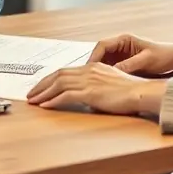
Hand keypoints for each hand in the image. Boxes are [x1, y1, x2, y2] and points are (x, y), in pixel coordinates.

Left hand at [26, 62, 167, 114]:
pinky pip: (66, 95)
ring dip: (43, 93)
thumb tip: (86, 97)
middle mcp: (89, 70)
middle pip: (58, 75)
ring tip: (33, 101)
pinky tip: (45, 106)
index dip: (50, 79)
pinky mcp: (91, 92)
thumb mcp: (110, 85)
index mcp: (93, 67)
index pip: (66, 71)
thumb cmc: (130, 92)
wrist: (141, 93)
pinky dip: (53, 100)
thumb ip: (96, 87)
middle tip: (31, 94)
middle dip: (42, 84)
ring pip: (59, 84)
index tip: (41, 86)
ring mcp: (89, 80)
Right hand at [88, 34, 172, 75]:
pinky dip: (106, 75)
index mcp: (124, 39)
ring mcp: (121, 54)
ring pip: (104, 62)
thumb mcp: (146, 60)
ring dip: (98, 71)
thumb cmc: (162, 56)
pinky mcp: (124, 63)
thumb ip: (129, 65)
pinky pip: (110, 68)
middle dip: (93, 65)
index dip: (94, 56)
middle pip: (100, 53)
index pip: (102, 45)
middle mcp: (120, 45)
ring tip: (93, 83)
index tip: (89, 68)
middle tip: (87, 78)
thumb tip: (112, 72)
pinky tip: (104, 84)